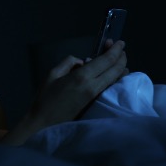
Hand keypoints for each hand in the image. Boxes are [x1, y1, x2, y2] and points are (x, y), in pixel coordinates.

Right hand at [2, 40, 127, 144]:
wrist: (44, 123)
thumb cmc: (45, 98)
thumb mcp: (53, 74)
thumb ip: (69, 63)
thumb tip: (82, 62)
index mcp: (82, 76)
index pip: (106, 60)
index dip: (116, 50)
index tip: (120, 42)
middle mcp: (93, 86)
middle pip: (116, 69)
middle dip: (121, 57)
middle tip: (121, 49)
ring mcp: (96, 97)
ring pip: (116, 80)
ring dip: (121, 68)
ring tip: (119, 60)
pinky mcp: (96, 104)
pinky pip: (110, 88)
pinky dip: (116, 79)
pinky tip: (114, 75)